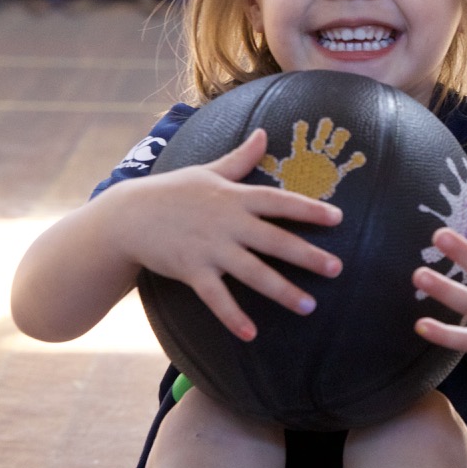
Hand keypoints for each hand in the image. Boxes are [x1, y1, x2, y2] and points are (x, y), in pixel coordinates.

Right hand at [106, 128, 342, 340]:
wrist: (127, 216)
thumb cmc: (172, 191)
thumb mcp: (208, 170)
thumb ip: (241, 158)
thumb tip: (265, 133)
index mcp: (234, 197)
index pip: (279, 201)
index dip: (309, 209)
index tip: (338, 218)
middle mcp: (227, 223)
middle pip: (275, 240)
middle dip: (307, 255)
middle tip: (337, 268)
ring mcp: (210, 248)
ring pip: (253, 273)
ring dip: (282, 291)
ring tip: (309, 307)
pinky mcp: (191, 270)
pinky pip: (216, 298)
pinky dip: (233, 316)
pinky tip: (251, 334)